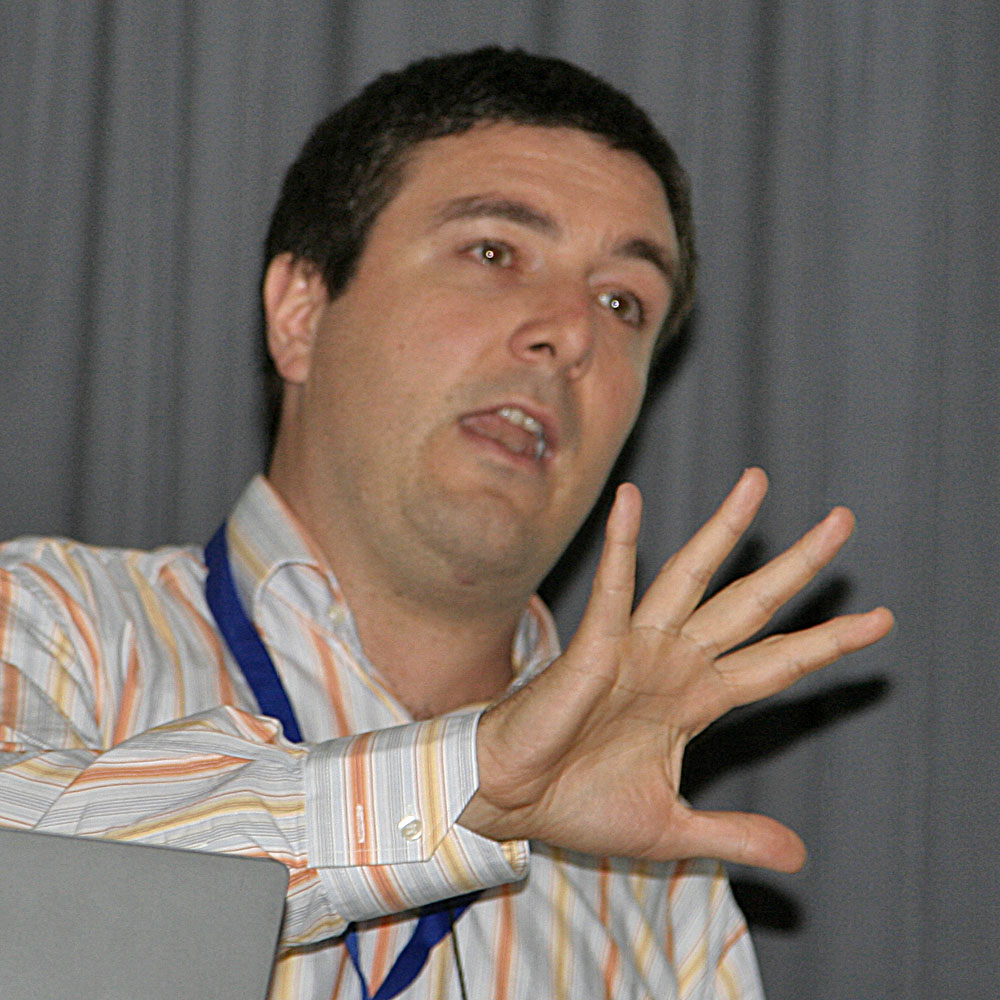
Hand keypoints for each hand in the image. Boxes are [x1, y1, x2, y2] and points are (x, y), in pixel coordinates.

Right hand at [460, 468, 893, 871]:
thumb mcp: (673, 829)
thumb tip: (797, 857)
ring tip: (757, 484)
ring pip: (691, 578)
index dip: (827, 642)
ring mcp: (636, 648)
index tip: (879, 621)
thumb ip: (734, 834)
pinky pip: (613, 590)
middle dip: (798, 566)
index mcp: (695, 700)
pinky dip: (622, 545)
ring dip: (724, 531)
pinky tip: (631, 501)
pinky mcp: (593, 646)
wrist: (510, 803)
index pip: (776, 663)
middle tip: (842, 521)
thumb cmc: (575, 805)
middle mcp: (674, 663)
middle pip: (750, 604)